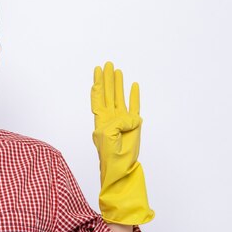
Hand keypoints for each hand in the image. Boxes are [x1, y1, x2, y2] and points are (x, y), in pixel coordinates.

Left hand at [90, 61, 153, 224]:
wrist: (121, 168)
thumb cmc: (110, 155)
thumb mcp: (108, 136)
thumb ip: (117, 122)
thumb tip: (131, 117)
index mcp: (101, 120)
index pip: (98, 98)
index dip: (98, 84)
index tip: (96, 71)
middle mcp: (111, 118)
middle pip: (108, 93)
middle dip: (107, 79)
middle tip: (107, 64)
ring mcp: (123, 120)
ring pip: (120, 97)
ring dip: (119, 84)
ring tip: (118, 70)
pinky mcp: (134, 124)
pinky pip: (134, 106)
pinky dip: (134, 96)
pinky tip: (133, 85)